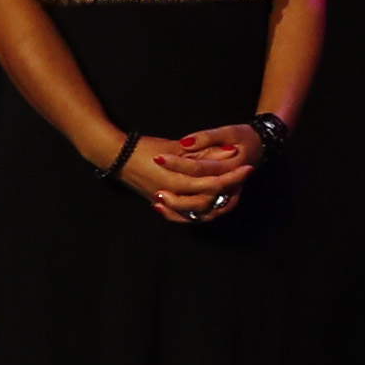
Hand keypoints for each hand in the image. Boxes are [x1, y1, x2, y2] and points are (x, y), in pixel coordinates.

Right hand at [114, 126, 254, 221]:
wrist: (116, 156)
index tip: (248, 168)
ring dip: (218, 203)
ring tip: (232, 191)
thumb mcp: (176, 147)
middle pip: (209, 200)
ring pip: (199, 212)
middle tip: (243, 180)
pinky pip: (183, 217)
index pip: (213, 183)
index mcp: (177, 180)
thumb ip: (203, 152)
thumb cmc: (146, 147)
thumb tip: (231, 151)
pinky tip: (212, 205)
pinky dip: (199, 213)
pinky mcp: (161, 206)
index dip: (233, 176)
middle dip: (229, 190)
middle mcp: (172, 196)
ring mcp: (166, 203)